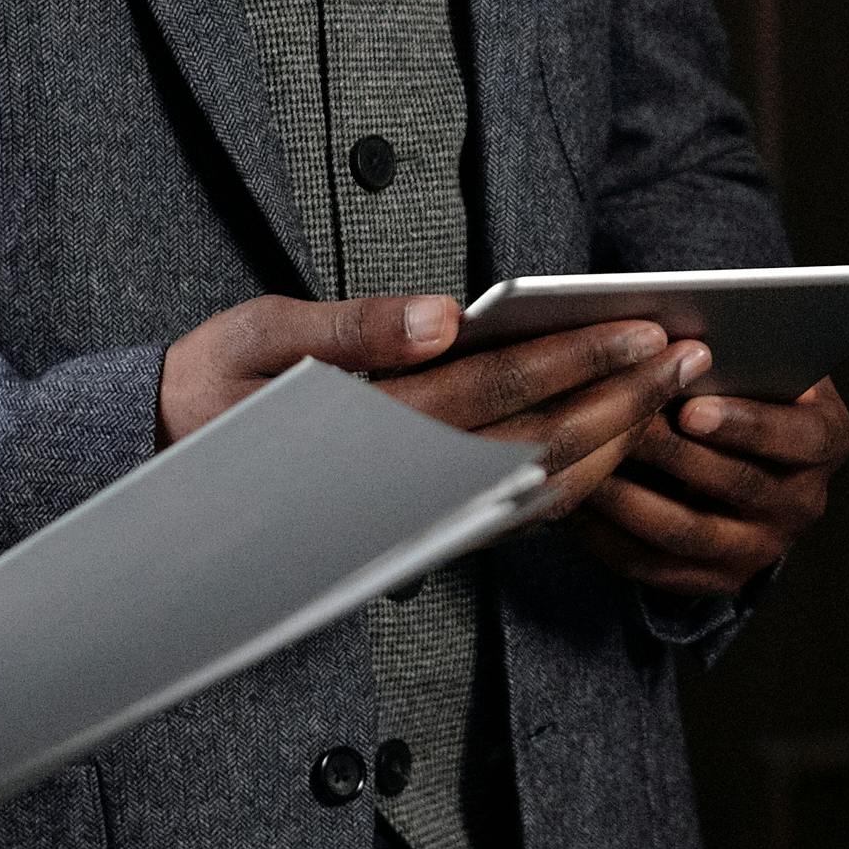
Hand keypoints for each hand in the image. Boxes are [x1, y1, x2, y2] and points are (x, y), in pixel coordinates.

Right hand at [161, 285, 714, 496]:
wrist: (153, 472)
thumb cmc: (204, 387)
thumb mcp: (257, 337)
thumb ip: (349, 328)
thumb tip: (440, 317)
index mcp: (368, 428)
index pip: (499, 391)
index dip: (581, 359)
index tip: (647, 328)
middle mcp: (402, 486)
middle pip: (541, 445)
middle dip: (624, 400)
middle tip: (694, 354)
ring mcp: (415, 519)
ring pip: (539, 490)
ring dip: (615, 439)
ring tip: (671, 387)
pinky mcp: (420, 531)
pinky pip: (513, 512)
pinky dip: (578, 477)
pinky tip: (619, 436)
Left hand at [568, 376, 848, 599]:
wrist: (758, 458)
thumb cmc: (749, 389)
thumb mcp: (764, 365)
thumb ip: (738, 356)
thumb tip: (679, 340)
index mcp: (826, 440)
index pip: (797, 437)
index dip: (745, 425)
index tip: (691, 410)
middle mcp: (804, 503)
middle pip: (735, 484)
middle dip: (670, 454)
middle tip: (616, 427)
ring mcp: (762, 549)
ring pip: (687, 531)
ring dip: (631, 498)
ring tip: (587, 462)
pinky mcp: (719, 580)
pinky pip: (657, 567)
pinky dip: (611, 537)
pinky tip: (578, 504)